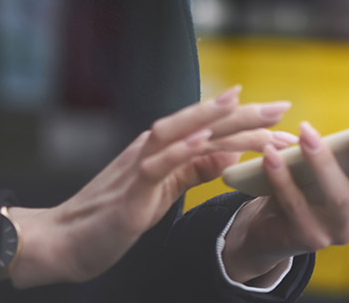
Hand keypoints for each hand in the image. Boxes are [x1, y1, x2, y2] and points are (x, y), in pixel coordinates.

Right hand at [5, 87, 293, 287]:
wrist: (66, 241)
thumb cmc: (113, 215)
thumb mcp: (163, 190)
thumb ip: (194, 168)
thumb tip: (230, 151)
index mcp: (160, 149)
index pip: (208, 127)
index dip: (243, 117)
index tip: (278, 111)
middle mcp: (150, 148)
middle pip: (200, 122)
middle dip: (242, 113)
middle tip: (281, 107)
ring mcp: (138, 166)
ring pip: (180, 133)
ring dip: (214, 120)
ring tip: (245, 107)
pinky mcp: (129, 190)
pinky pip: (156, 164)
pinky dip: (180, 149)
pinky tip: (203, 140)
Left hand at [219, 119, 348, 284]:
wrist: (271, 224)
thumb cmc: (307, 181)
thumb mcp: (331, 161)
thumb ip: (347, 147)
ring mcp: (339, 231)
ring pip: (340, 197)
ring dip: (323, 161)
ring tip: (307, 132)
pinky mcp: (309, 239)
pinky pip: (297, 206)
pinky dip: (284, 179)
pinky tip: (272, 156)